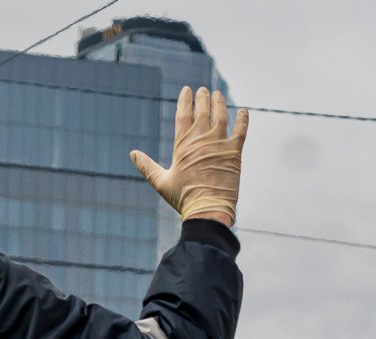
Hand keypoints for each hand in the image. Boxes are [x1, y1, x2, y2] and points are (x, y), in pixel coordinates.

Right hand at [131, 87, 247, 226]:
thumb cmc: (183, 198)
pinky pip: (241, 131)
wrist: (207, 210)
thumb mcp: (161, 182)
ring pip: (221, 116)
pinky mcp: (234, 153)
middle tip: (204, 90)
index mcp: (182, 144)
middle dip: (202, 97)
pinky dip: (243, 120)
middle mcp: (201, 140)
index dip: (185, 100)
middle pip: (202, 111)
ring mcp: (219, 144)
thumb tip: (132, 154)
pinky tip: (243, 111)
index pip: (183, 114)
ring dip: (219, 103)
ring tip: (218, 95)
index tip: (187, 90)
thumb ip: (146, 166)